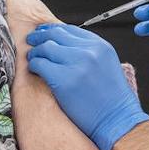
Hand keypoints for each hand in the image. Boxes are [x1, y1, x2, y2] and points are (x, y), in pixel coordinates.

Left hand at [25, 24, 148, 149]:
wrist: (117, 120)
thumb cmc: (112, 100)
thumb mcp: (107, 65)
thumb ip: (89, 53)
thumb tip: (63, 46)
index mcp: (100, 46)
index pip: (70, 29)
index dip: (53, 30)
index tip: (44, 33)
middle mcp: (89, 51)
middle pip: (56, 35)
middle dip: (40, 36)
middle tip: (31, 40)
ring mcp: (76, 64)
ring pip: (46, 48)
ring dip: (36, 52)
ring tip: (32, 58)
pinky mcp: (63, 80)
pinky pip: (40, 64)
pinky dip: (34, 65)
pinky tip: (34, 69)